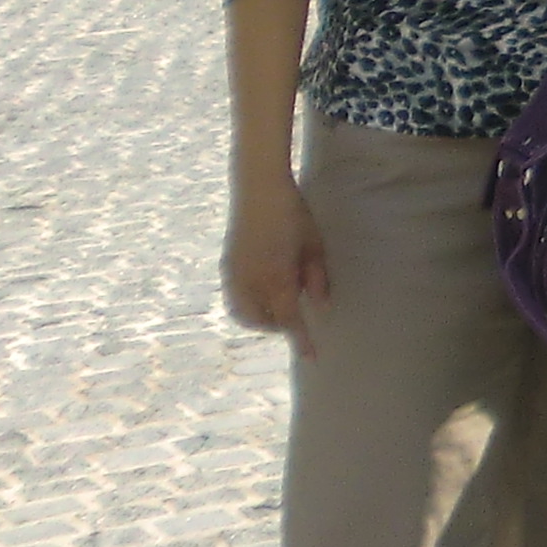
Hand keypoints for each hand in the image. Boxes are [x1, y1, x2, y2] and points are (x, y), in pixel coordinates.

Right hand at [221, 173, 328, 349]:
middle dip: (279, 326)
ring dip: (260, 318)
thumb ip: (317, 279)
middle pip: (263, 321)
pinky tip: (261, 291)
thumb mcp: (314, 246)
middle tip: (295, 320)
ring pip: (244, 313)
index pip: (289, 320)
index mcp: (276, 278)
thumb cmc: (294, 214)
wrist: (258, 189)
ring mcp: (234, 274)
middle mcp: (251, 281)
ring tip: (277, 306)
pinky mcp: (226, 266)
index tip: (311, 358)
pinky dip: (247, 305)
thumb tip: (321, 307)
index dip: (301, 341)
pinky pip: (234, 298)